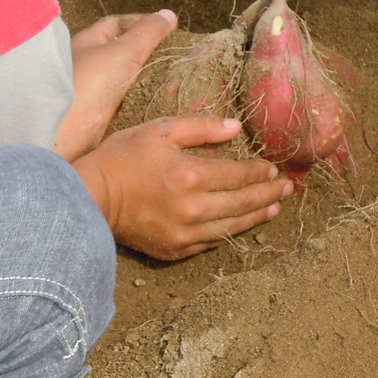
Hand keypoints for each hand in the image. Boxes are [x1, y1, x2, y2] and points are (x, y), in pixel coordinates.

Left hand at [54, 10, 177, 161]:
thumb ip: (148, 33)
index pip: (117, 24)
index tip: (166, 29)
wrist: (64, 127)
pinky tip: (161, 102)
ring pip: (128, 79)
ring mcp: (94, 90)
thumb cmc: (89, 81)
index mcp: (89, 42)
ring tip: (175, 81)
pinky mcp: (100, 114)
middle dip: (150, 54)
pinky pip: (127, 102)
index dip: (141, 22)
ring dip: (150, 80)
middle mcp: (89, 64)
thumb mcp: (123, 50)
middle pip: (124, 52)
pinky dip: (144, 100)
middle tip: (175, 58)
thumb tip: (168, 14)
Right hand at [73, 115, 292, 259]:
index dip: (260, 172)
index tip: (273, 168)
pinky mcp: (174, 250)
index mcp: (192, 176)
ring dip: (257, 217)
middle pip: (243, 203)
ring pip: (232, 226)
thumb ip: (201, 128)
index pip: (240, 175)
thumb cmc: (122, 158)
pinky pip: (211, 242)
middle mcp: (194, 209)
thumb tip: (235, 127)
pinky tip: (240, 225)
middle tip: (288, 189)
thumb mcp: (160, 130)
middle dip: (269, 194)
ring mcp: (185, 233)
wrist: (88, 198)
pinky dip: (229, 232)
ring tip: (274, 208)